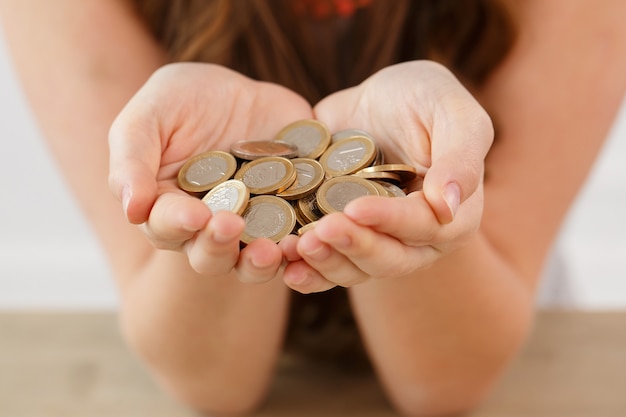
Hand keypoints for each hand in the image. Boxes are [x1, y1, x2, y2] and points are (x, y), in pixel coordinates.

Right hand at [108, 63, 312, 281]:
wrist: (244, 90)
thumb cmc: (185, 99)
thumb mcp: (151, 113)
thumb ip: (133, 158)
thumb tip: (131, 209)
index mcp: (167, 208)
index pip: (166, 227)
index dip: (178, 224)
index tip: (195, 214)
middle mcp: (207, 228)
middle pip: (208, 256)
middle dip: (218, 247)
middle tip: (232, 226)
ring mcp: (249, 227)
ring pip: (251, 262)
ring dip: (260, 263)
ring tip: (274, 249)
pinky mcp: (287, 219)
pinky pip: (294, 243)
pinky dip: (301, 248)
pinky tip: (308, 238)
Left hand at [281, 60, 492, 292]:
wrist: (377, 99)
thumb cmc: (424, 98)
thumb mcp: (452, 110)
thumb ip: (461, 154)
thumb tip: (448, 206)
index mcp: (452, 214)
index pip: (424, 227)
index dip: (390, 221)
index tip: (356, 208)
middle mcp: (417, 238)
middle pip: (389, 259)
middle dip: (354, 247)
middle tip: (318, 233)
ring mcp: (377, 241)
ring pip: (355, 269)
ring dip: (325, 264)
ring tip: (296, 248)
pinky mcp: (344, 236)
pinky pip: (327, 263)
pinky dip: (307, 269)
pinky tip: (285, 264)